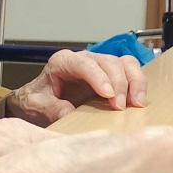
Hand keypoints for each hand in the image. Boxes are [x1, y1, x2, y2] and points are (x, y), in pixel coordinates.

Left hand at [4, 49, 147, 125]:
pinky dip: (137, 86)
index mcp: (63, 62)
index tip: (108, 94)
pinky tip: (138, 103)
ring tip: (137, 104)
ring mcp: (100, 67)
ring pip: (125, 64)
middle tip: (119, 107)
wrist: (38, 102)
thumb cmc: (36, 100)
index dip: (99, 76)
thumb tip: (68, 112)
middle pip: (109, 62)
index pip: (84, 63)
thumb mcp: (35, 106)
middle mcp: (85, 60)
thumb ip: (49, 108)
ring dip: (135, 82)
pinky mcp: (112, 76)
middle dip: (119, 83)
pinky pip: (131, 73)